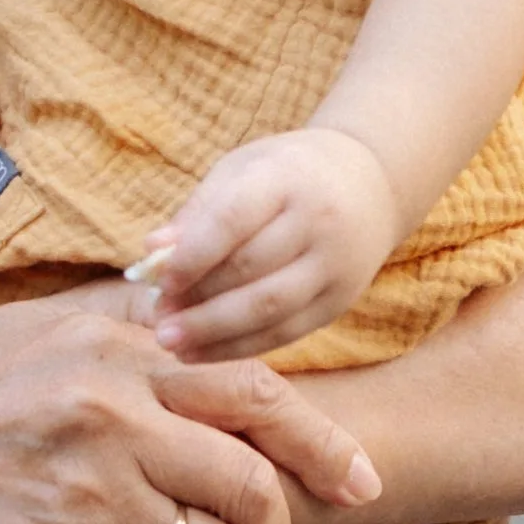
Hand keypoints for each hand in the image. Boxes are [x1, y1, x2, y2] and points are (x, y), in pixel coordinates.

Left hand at [135, 127, 401, 361]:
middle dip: (198, 302)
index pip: (233, 219)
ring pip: (269, 310)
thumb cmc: (289, 174)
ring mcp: (333, 266)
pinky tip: (202, 353)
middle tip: (157, 322)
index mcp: (286, 178)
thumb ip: (198, 211)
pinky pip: (286, 332)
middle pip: (250, 271)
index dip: (192, 255)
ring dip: (215, 333)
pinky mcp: (339, 301)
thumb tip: (150, 254)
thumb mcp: (244, 170)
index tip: (157, 281)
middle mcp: (317, 222)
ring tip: (171, 343)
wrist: (373, 184)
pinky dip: (240, 347)